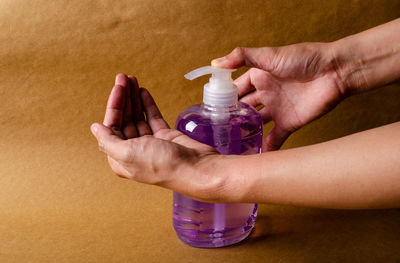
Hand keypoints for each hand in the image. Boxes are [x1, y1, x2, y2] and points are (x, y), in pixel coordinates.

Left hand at [90, 74, 218, 199]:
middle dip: (123, 98)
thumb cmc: (162, 165)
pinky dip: (147, 104)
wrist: (195, 169)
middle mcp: (134, 151)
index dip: (114, 106)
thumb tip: (94, 128)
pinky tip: (143, 92)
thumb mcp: (128, 153)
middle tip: (124, 77)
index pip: (111, 127)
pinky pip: (152, 117)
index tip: (118, 88)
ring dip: (134, 98)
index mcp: (121, 158)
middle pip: (124, 120)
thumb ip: (108, 141)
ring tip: (133, 80)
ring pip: (138, 116)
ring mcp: (151, 143)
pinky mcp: (165, 137)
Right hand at [212, 43, 344, 150]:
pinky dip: (266, 146)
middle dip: (231, 118)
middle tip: (215, 130)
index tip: (208, 110)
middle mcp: (265, 94)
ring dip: (244, 132)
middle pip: (243, 108)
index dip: (222, 99)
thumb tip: (215, 63)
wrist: (335, 71)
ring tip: (229, 143)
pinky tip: (254, 155)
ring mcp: (277, 109)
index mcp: (258, 77)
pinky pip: (275, 137)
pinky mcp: (290, 122)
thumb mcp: (270, 55)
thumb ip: (243, 57)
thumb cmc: (304, 58)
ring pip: (256, 123)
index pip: (235, 90)